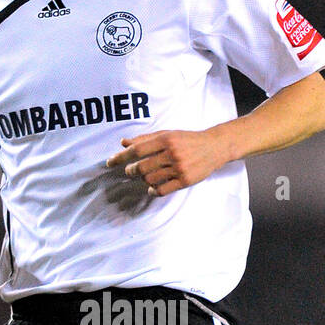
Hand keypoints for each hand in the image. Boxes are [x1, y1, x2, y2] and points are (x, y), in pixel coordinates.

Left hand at [105, 127, 227, 196]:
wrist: (214, 146)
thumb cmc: (188, 140)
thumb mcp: (167, 134)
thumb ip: (145, 139)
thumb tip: (123, 142)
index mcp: (166, 139)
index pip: (137, 150)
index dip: (121, 157)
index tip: (110, 162)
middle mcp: (172, 153)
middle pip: (141, 167)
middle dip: (131, 170)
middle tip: (130, 171)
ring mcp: (179, 168)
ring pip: (150, 179)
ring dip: (143, 179)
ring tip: (146, 176)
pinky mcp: (185, 180)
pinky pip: (162, 190)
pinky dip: (153, 190)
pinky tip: (151, 188)